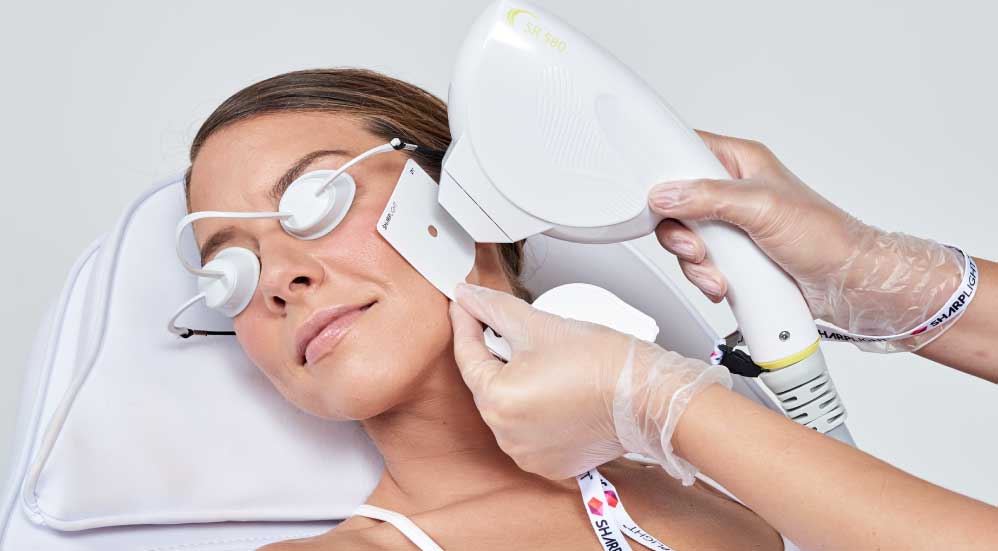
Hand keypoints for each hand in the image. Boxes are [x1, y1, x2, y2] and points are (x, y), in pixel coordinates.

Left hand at [448, 283, 730, 482]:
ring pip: (508, 407)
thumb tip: (468, 296)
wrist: (647, 395)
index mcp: (498, 401)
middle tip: (511, 328)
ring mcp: (528, 454)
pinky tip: (551, 389)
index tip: (465, 304)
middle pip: (487, 383)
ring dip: (514, 383)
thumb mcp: (539, 324)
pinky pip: (528, 431)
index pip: (467, 355)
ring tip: (540, 360)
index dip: (466, 323)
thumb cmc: (604, 363)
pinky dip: (534, 410)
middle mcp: (507, 435)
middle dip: (495, 354)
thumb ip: (495, 308)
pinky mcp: (550, 463)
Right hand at [649, 130, 963, 351]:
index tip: (655, 196)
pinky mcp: (732, 257)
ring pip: (683, 238)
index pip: (685, 151)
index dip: (664, 171)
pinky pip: (698, 264)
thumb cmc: (825, 236)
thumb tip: (666, 194)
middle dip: (679, 231)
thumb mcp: (761, 207)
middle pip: (675, 203)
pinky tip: (724, 283)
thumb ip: (708, 198)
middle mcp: (731, 192)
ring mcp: (730, 226)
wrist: (848, 285)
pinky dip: (705, 277)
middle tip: (697, 245)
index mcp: (740, 163)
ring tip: (718, 272)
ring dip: (695, 261)